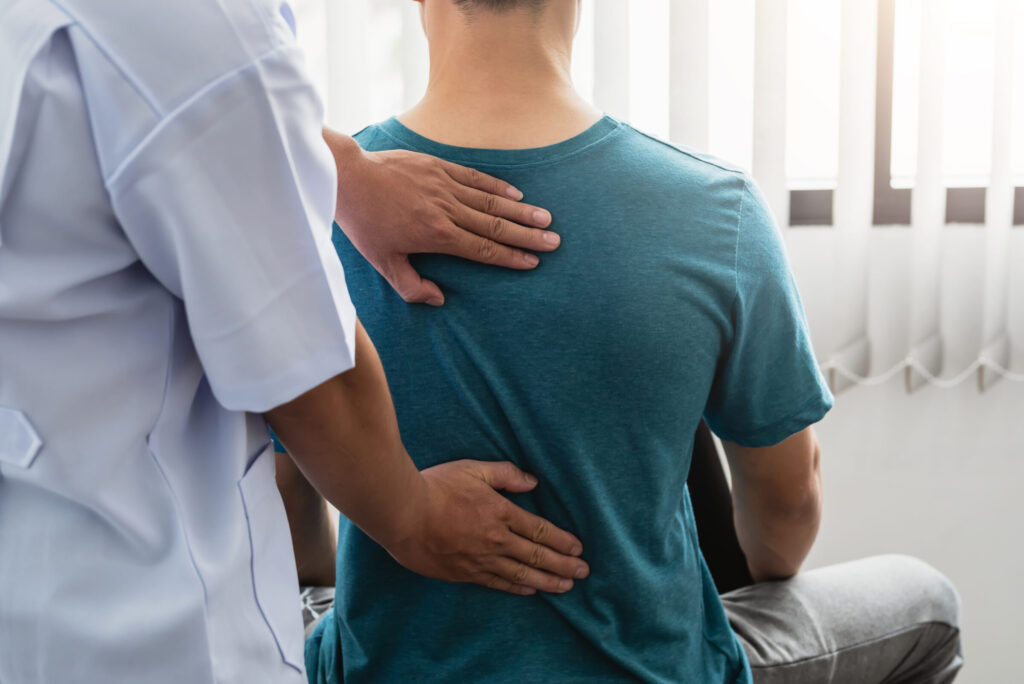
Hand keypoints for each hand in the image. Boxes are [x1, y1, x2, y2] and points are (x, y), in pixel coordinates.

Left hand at [324, 128, 560, 305]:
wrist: (347, 177)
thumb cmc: (364, 223)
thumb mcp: (382, 263)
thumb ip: (411, 286)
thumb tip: (439, 299)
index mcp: (437, 236)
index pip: (483, 249)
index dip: (510, 257)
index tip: (532, 262)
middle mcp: (447, 210)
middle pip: (496, 226)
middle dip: (527, 235)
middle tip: (554, 241)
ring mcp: (445, 185)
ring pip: (491, 201)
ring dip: (521, 210)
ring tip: (545, 218)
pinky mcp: (439, 167)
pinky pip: (475, 178)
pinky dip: (497, 186)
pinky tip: (516, 192)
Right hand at [385, 460, 589, 594]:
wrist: (402, 514)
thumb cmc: (436, 487)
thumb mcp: (473, 469)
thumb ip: (505, 474)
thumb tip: (533, 482)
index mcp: (500, 513)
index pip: (539, 530)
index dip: (561, 541)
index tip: (578, 548)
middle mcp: (495, 540)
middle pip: (536, 556)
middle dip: (563, 565)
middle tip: (583, 573)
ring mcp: (480, 560)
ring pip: (521, 575)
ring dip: (547, 582)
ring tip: (566, 587)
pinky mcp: (464, 573)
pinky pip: (497, 584)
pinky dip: (517, 589)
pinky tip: (530, 592)